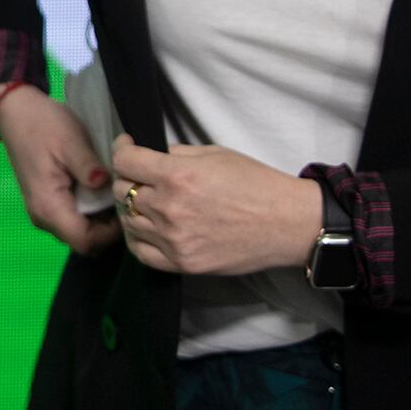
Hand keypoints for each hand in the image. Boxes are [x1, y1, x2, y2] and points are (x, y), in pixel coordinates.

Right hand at [0, 83, 120, 255]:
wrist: (15, 109)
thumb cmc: (43, 124)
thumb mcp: (71, 141)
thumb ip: (89, 167)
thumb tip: (108, 185)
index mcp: (48, 206)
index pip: (86, 242)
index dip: (111, 234)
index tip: (127, 208)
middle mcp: (43, 217)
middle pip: (83, 241)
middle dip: (108, 229)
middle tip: (126, 200)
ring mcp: (42, 210)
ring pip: (79, 232)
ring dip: (100, 220)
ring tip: (115, 194)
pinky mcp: (45, 201)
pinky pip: (72, 219)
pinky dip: (90, 212)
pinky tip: (101, 191)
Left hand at [110, 133, 320, 275]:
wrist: (288, 223)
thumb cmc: (256, 184)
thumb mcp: (214, 154)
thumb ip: (175, 155)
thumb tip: (150, 156)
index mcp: (176, 176)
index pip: (124, 162)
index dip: (122, 149)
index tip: (127, 146)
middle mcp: (169, 208)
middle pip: (122, 190)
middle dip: (128, 177)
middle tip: (141, 174)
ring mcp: (174, 239)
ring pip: (128, 220)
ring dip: (132, 207)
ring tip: (147, 200)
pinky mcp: (183, 263)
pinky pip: (140, 252)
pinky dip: (137, 238)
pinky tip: (146, 227)